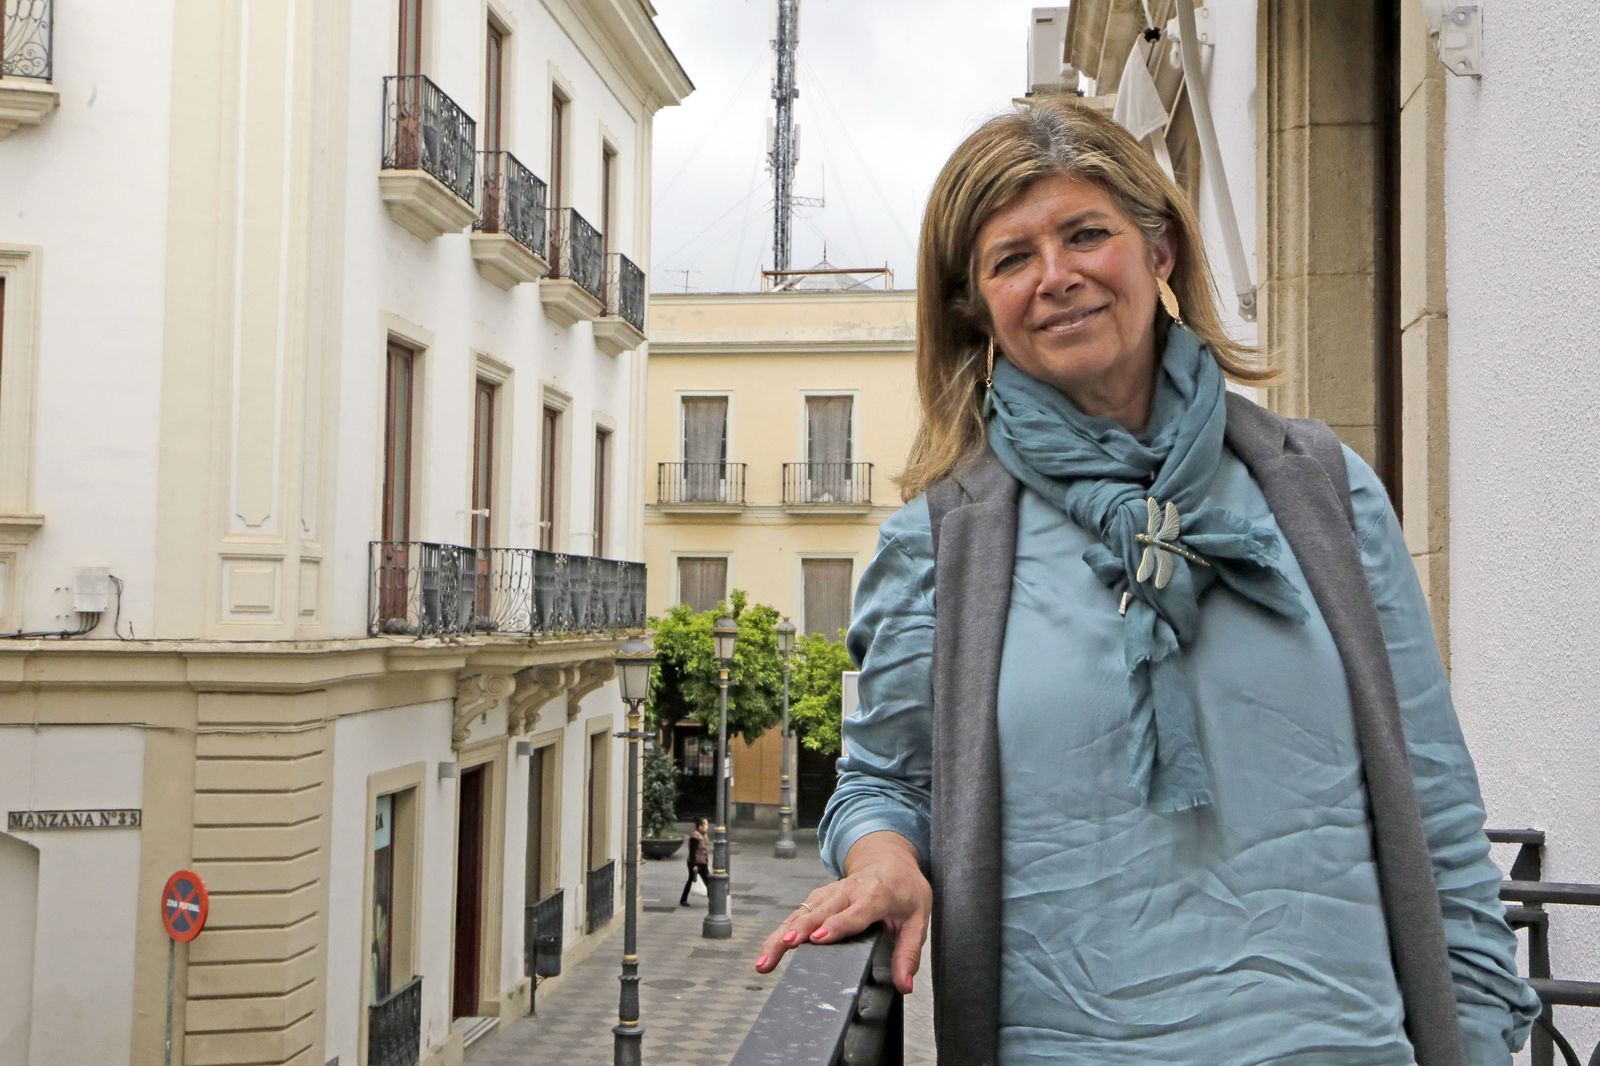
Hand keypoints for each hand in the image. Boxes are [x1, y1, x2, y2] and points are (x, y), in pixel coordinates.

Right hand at [752, 831, 930, 994]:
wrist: (889, 861)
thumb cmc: (905, 890)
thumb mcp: (918, 919)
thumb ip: (908, 953)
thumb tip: (905, 984)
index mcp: (876, 895)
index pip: (854, 912)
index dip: (836, 925)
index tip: (817, 938)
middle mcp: (849, 891)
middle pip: (819, 912)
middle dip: (798, 930)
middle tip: (782, 946)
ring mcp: (830, 892)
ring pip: (802, 912)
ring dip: (781, 934)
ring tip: (765, 959)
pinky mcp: (819, 897)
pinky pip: (798, 913)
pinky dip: (781, 929)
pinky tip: (769, 949)